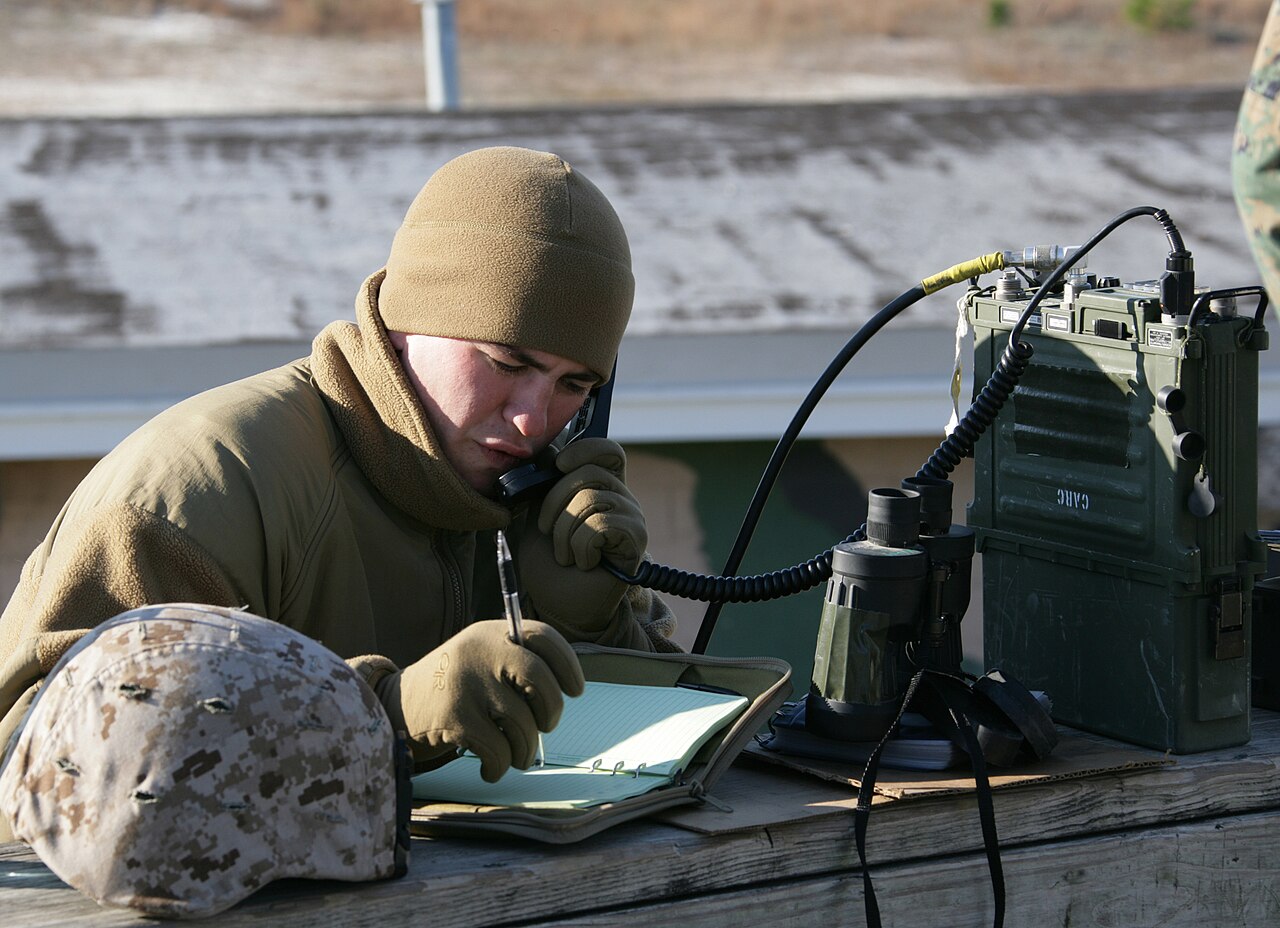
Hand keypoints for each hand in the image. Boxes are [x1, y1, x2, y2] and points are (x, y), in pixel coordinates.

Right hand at [379, 620, 583, 781]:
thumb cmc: (453, 687)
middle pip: (539, 680)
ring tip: (518, 756)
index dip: (567, 664)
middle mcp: (480, 652)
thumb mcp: (480, 657)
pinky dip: (501, 766)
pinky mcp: (455, 718)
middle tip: (546, 726)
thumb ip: (516, 664)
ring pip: (522, 723)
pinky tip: (491, 769)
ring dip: (526, 749)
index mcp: (492, 634)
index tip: (575, 690)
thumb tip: (562, 694)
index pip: (543, 636)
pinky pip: (498, 749)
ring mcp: (467, 684)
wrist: (395, 707)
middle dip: (551, 711)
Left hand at [537, 437, 646, 572]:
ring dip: (564, 532)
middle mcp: (622, 499)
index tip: (559, 464)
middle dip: (555, 502)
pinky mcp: (636, 539)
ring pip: (591, 499)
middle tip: (549, 531)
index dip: (585, 449)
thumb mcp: (539, 516)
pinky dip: (580, 546)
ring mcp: (632, 518)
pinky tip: (584, 563)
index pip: (607, 452)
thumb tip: (550, 453)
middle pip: (590, 472)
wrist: (559, 605)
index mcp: (601, 489)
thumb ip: (547, 485)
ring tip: (566, 554)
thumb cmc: (550, 564)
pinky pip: (601, 523)